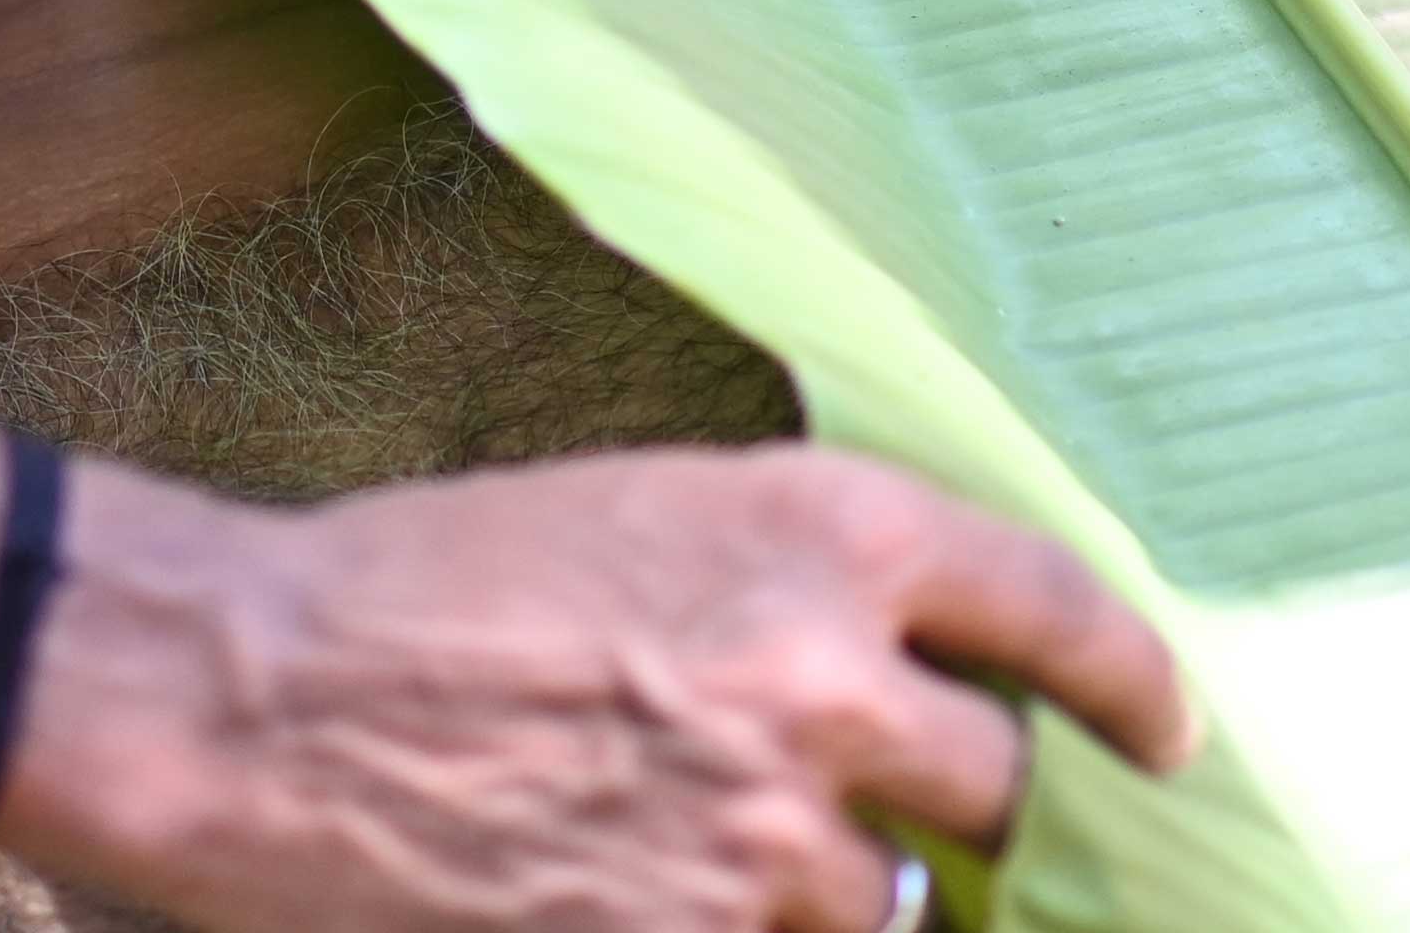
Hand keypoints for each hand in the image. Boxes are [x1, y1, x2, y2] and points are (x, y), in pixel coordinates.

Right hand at [7, 445, 1194, 932]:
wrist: (254, 697)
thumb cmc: (424, 585)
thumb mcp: (639, 515)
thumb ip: (795, 587)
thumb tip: (914, 680)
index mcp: (823, 529)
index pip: (1064, 615)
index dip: (1134, 688)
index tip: (1155, 736)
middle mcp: (829, 679)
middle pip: (1002, 791)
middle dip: (962, 810)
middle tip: (889, 813)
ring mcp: (770, 844)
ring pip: (894, 905)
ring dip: (832, 892)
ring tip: (709, 852)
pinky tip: (653, 891)